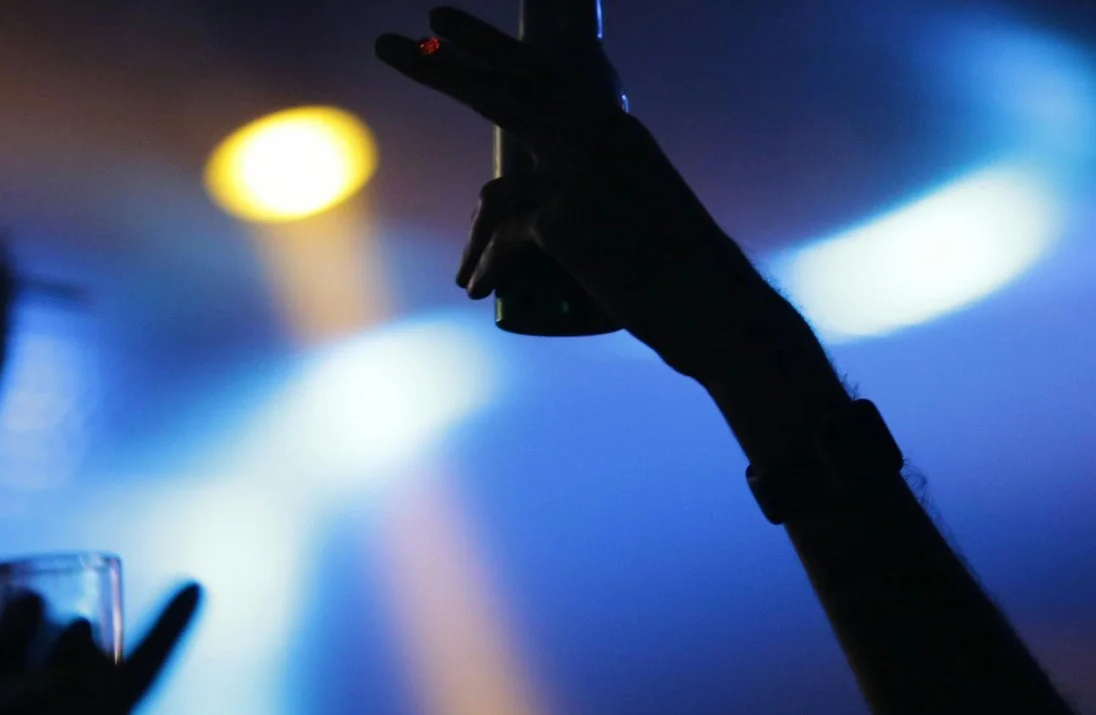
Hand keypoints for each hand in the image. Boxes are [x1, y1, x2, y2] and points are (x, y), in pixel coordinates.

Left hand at [375, 9, 816, 389]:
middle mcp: (595, 134)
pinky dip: (493, 272)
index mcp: (610, 125)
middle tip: (385, 45)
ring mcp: (579, 173)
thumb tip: (492, 196)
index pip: (535, 72)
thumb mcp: (615, 211)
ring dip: (476, 248)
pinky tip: (487, 297)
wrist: (710, 305)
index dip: (483, 45)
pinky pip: (506, 244)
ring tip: (465, 282)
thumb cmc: (664, 266)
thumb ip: (559, 190)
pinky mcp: (566, 220)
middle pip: (499, 93)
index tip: (439, 22)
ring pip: (494, 195)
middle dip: (437, 69)